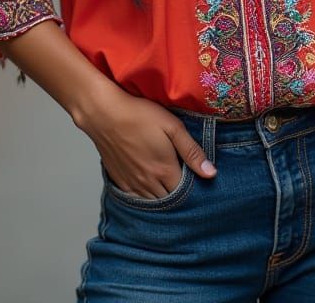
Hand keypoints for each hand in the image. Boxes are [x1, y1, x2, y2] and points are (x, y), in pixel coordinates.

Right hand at [75, 83, 215, 198]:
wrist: (104, 113)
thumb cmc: (139, 115)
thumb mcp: (172, 127)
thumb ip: (192, 151)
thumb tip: (211, 174)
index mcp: (165, 171)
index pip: (185, 191)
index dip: (192, 186)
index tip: (195, 176)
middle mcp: (149, 183)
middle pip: (169, 199)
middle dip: (178, 193)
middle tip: (182, 179)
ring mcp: (132, 184)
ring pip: (153, 201)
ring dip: (162, 195)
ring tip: (167, 182)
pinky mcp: (119, 180)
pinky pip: (136, 198)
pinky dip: (145, 195)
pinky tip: (148, 185)